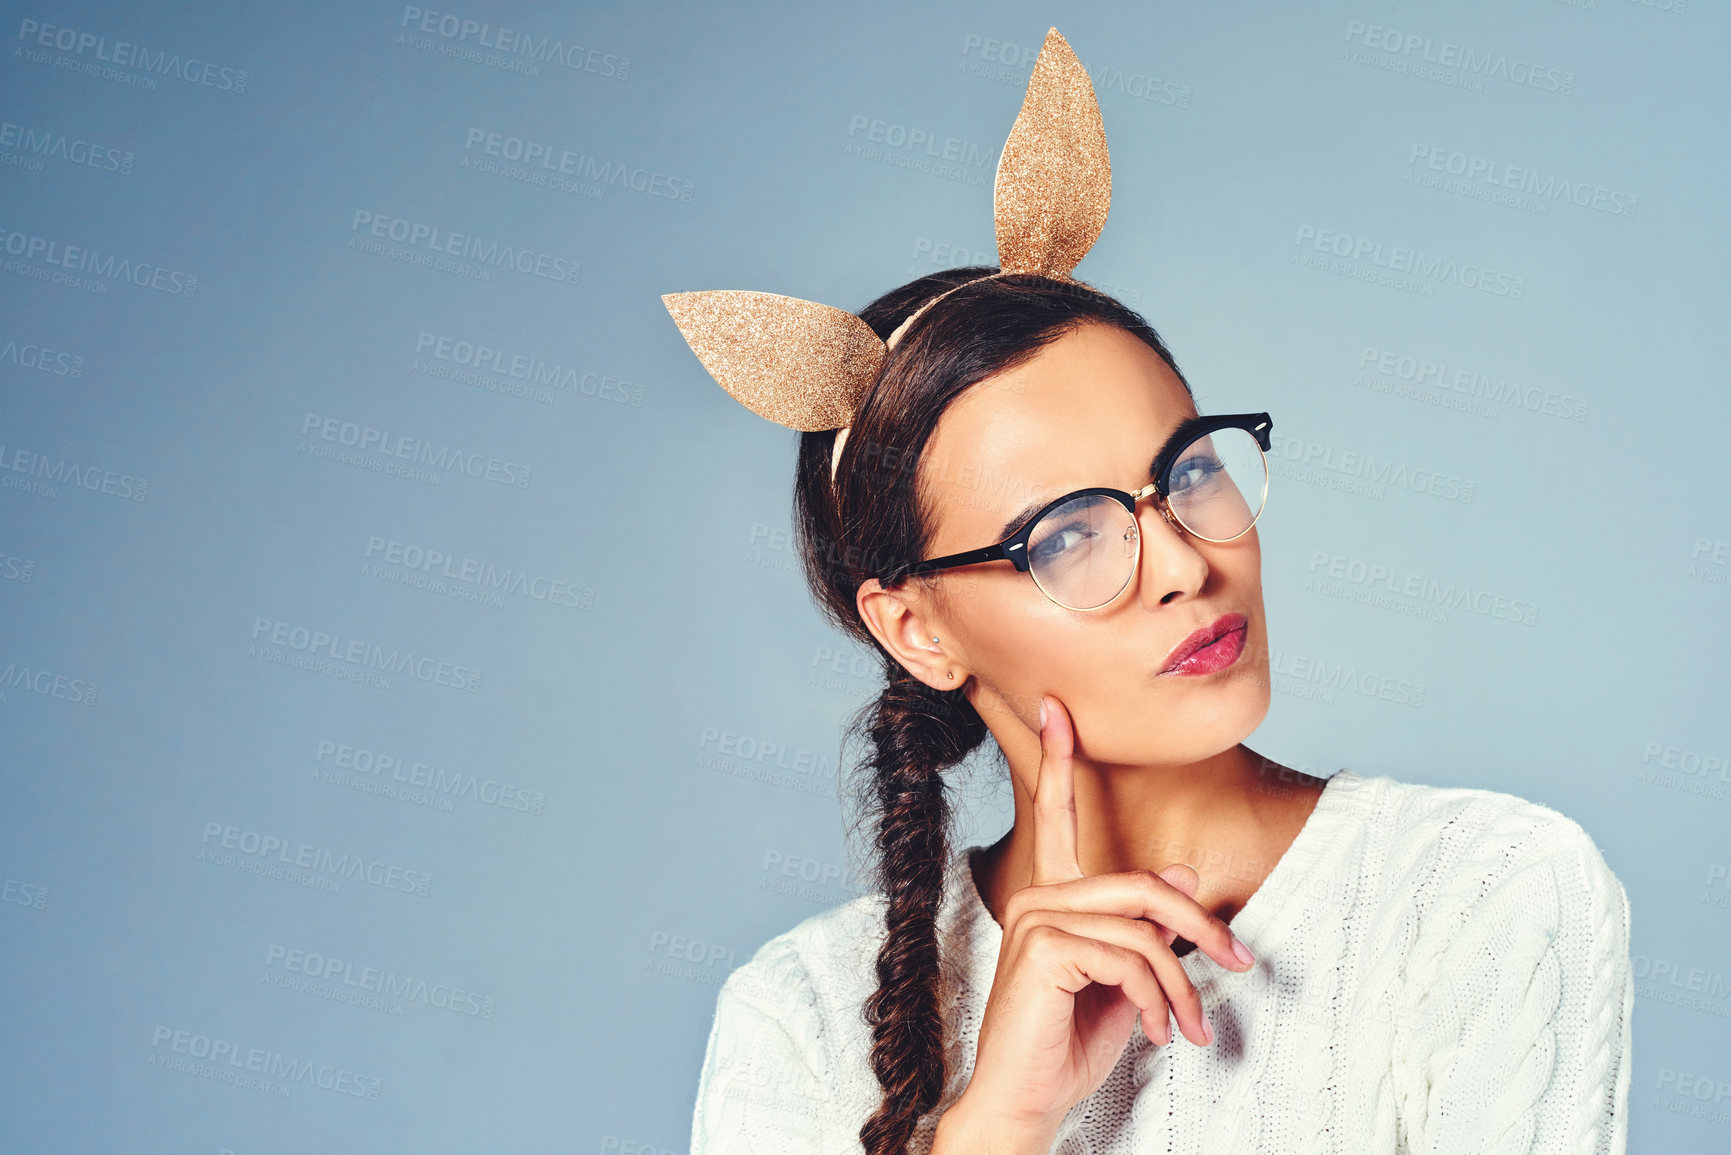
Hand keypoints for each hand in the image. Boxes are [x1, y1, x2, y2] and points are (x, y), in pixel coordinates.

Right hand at [953, 694, 1254, 1144]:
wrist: (1027, 1103)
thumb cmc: (1068, 1046)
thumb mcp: (1124, 983)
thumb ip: (1144, 929)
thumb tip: (1177, 875)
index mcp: (1053, 898)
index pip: (1058, 818)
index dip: (1061, 762)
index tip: (1056, 709)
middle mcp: (1038, 897)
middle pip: (1143, 884)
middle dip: (1202, 927)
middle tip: (1241, 965)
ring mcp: (1035, 918)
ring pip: (1144, 927)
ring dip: (1181, 986)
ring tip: (1186, 1029)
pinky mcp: (1043, 948)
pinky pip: (1129, 956)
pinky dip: (1155, 999)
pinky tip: (1150, 1033)